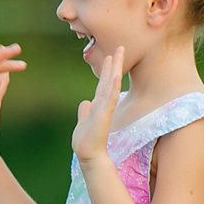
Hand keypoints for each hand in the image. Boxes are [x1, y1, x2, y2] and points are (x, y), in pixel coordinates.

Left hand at [72, 46, 125, 166]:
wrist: (88, 155)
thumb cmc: (86, 141)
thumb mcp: (83, 122)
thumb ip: (85, 112)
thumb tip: (84, 102)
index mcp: (98, 104)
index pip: (104, 83)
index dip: (108, 70)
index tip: (111, 56)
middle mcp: (104, 103)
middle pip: (110, 79)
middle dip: (115, 64)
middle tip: (120, 47)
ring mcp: (105, 108)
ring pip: (112, 84)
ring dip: (115, 69)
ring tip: (119, 53)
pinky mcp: (104, 114)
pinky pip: (111, 97)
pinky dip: (114, 85)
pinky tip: (116, 75)